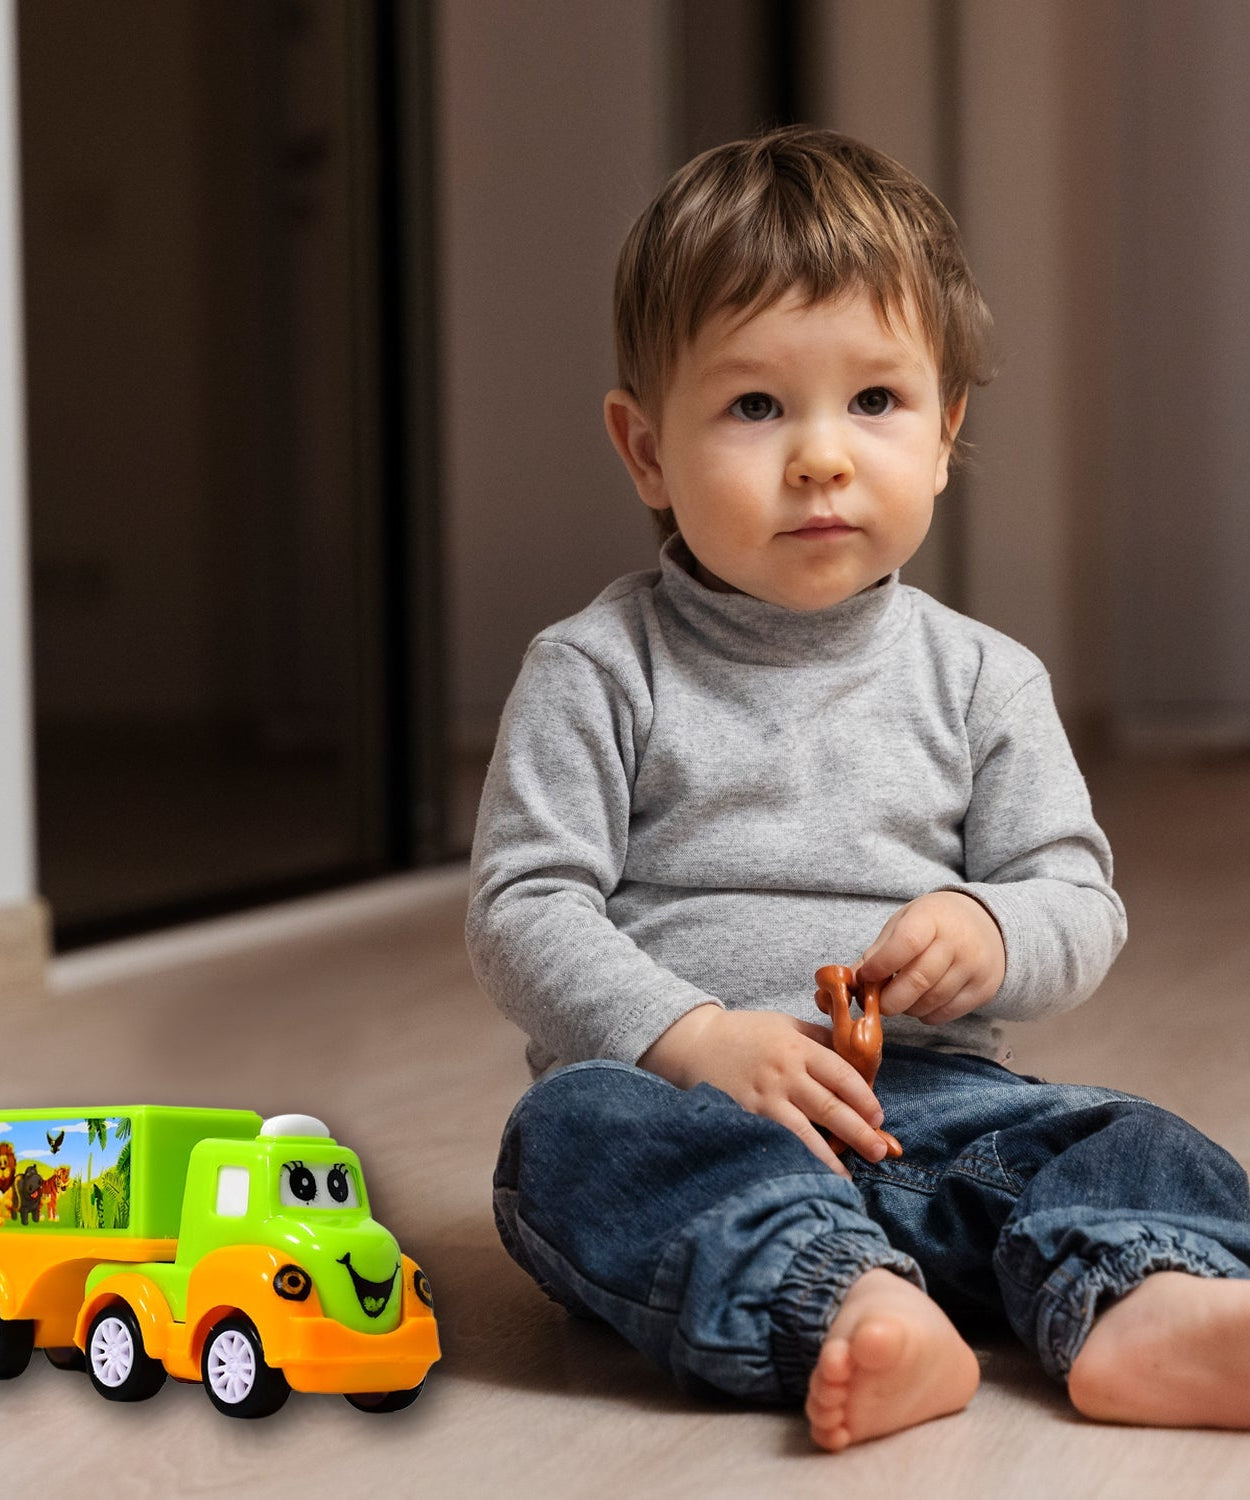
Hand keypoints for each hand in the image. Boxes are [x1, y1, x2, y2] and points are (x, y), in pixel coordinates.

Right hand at [639, 1005, 887, 1176]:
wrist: (696, 1043)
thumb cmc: (745, 1032)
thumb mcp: (785, 1024)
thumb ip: (818, 1039)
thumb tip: (855, 1057)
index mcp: (798, 1047)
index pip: (842, 1074)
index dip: (864, 1097)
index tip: (879, 1116)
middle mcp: (785, 1073)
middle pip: (831, 1106)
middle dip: (861, 1131)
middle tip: (881, 1150)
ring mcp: (765, 1098)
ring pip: (808, 1131)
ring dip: (834, 1154)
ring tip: (855, 1171)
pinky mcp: (748, 1116)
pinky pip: (781, 1141)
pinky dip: (800, 1158)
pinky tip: (814, 1173)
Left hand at [858, 891, 1004, 1025]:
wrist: (986, 924)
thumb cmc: (935, 923)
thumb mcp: (905, 922)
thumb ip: (878, 950)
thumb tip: (850, 980)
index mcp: (933, 918)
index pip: (906, 943)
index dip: (881, 965)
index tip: (865, 977)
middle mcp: (958, 942)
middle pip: (918, 981)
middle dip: (888, 999)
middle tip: (876, 1002)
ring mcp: (974, 967)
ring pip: (931, 1002)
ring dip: (906, 1008)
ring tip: (900, 998)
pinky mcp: (983, 989)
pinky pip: (946, 1014)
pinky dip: (925, 1014)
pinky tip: (920, 1002)